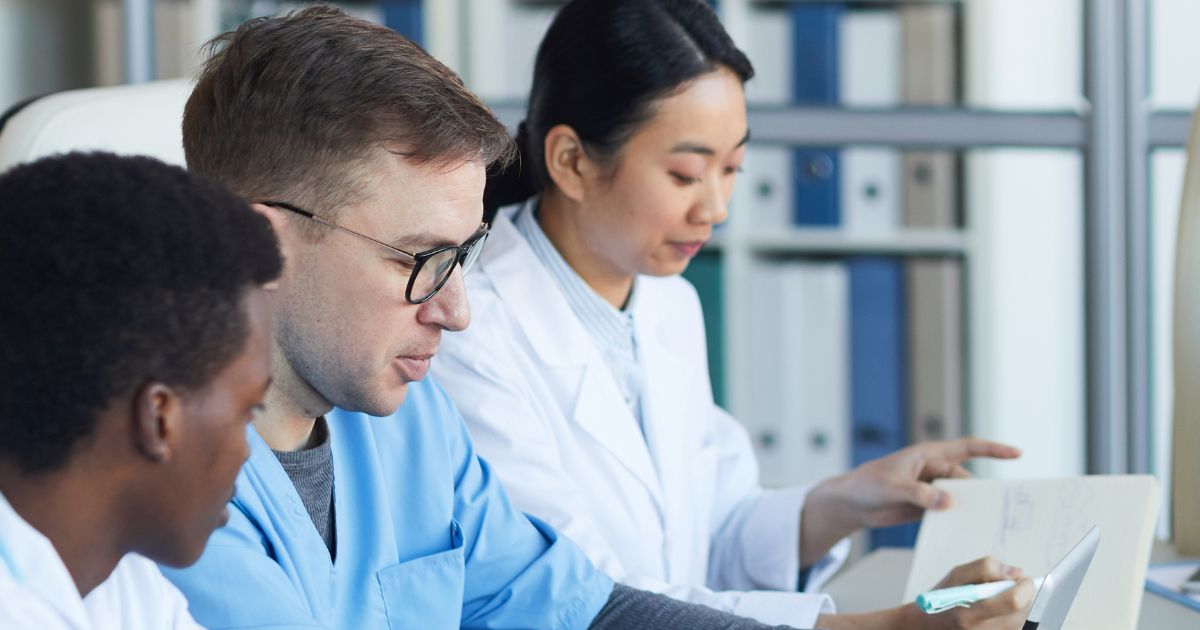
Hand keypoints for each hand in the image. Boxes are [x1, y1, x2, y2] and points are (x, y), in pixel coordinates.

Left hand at [800, 438, 1018, 564]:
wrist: (853, 503)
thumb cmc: (867, 484)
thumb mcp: (892, 487)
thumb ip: (918, 494)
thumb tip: (947, 502)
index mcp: (929, 456)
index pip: (967, 448)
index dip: (993, 449)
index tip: (1017, 452)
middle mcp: (935, 471)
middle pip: (969, 481)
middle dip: (985, 493)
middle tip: (1006, 508)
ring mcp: (932, 490)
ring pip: (961, 500)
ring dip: (971, 511)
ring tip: (990, 525)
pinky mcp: (927, 507)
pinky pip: (949, 514)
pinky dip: (957, 522)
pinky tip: (966, 534)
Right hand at [911, 556, 1035, 629]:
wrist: (928, 627)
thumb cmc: (941, 600)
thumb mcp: (955, 576)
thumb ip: (984, 568)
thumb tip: (1015, 572)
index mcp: (968, 614)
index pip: (1012, 601)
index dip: (1024, 587)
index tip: (1023, 578)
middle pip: (1023, 613)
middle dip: (1024, 596)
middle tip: (1012, 586)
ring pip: (1022, 621)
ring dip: (1020, 607)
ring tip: (1001, 599)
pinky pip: (1015, 628)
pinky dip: (1014, 617)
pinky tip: (1001, 611)